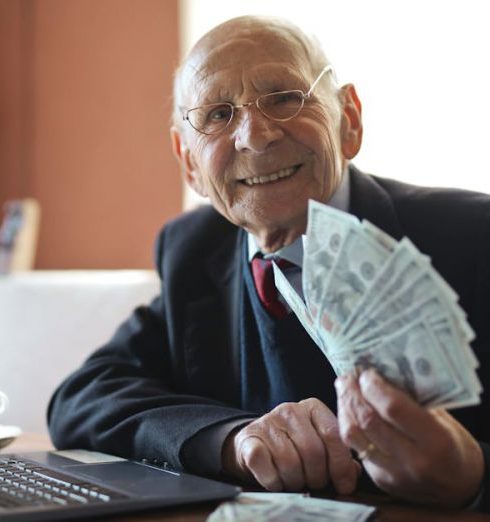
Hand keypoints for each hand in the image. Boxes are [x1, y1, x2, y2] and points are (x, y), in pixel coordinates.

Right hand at [221, 398, 359, 492]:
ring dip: (295, 482)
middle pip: (312, 451)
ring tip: (295, 481)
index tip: (344, 485)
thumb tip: (353, 473)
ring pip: (290, 462)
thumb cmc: (294, 447)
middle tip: (313, 484)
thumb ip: (338, 456)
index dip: (340, 464)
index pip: (333, 434)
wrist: (255, 444)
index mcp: (312, 408)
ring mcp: (267, 422)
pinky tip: (276, 480)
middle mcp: (289, 410)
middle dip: (317, 477)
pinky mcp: (249, 438)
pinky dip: (274, 481)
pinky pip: (266, 466)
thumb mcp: (319, 445)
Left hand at [335, 369, 483, 507]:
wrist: (458, 486)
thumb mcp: (441, 417)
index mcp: (435, 441)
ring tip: (344, 389)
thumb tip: (380, 372)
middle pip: (367, 421)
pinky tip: (350, 410)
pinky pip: (355, 448)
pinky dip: (349, 424)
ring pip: (353, 436)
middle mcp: (412, 461)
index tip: (366, 372)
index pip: (393, 408)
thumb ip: (412, 398)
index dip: (374, 386)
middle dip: (352, 393)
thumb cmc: (452, 443)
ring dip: (344, 408)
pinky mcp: (379, 480)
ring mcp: (393, 473)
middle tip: (347, 376)